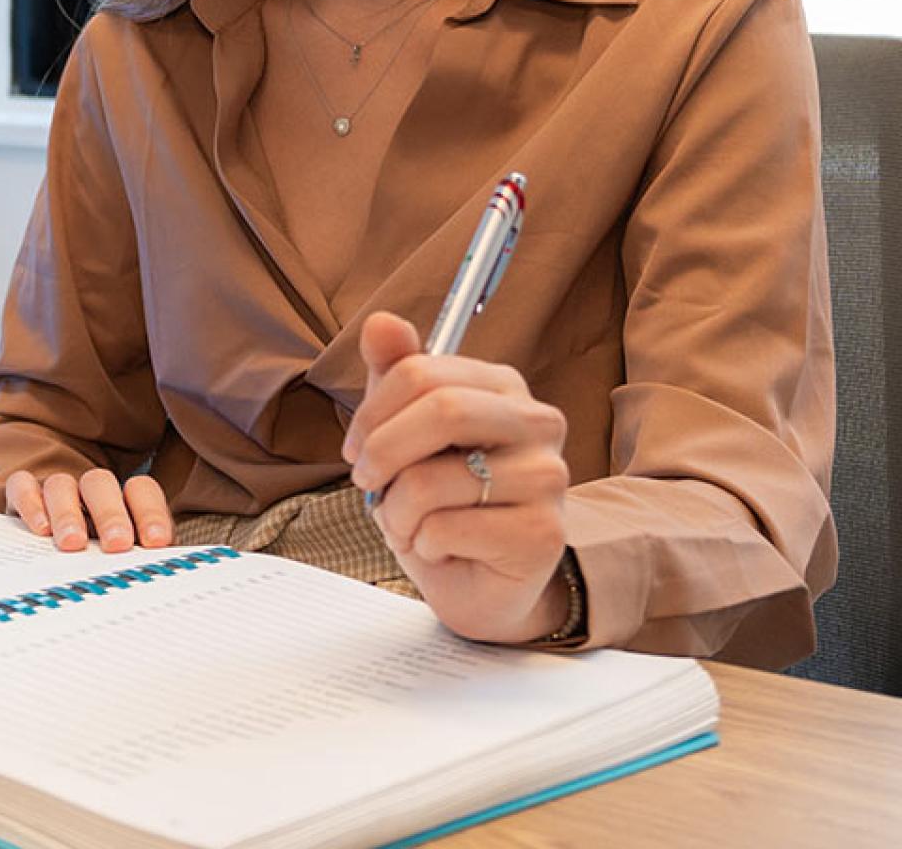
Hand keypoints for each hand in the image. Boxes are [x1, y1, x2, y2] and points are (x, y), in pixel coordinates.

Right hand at [4, 468, 173, 553]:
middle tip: (117, 544)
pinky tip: (40, 529)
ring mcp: (55, 494)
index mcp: (122, 504)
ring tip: (73, 543)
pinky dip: (30, 502)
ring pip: (60, 484)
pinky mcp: (22, 498)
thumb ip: (141, 563)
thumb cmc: (100, 567)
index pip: (140, 489)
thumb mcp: (124, 566)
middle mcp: (89, 494)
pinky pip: (22, 485)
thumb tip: (164, 573)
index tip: (156, 542)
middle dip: (110, 514)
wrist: (46, 567)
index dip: (150, 512)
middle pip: (100, 483)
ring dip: (67, 512)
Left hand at [341, 310, 571, 643]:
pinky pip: (446, 528)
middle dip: (383, 452)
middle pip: (442, 410)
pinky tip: (441, 549)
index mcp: (501, 385)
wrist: (479, 583)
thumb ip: (394, 374)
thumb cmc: (440, 503)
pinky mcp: (543, 534)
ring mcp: (548, 477)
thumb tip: (381, 321)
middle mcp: (537, 421)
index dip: (372, 412)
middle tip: (367, 482)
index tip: (356, 448)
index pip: (421, 371)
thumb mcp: (404, 433)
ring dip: (396, 511)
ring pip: (433, 479)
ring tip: (408, 524)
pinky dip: (422, 544)